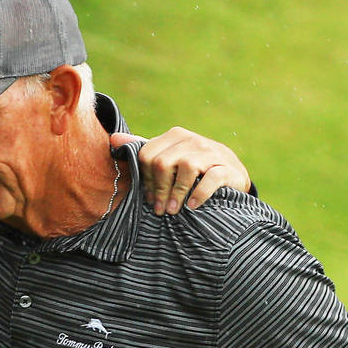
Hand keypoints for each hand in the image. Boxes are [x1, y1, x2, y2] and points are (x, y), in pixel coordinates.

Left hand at [112, 127, 250, 215]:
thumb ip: (144, 150)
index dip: (144, 180)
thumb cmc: (194, 169)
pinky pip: (210, 179)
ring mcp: (211, 152)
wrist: (233, 175)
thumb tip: (113, 139)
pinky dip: (199, 194)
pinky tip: (192, 206)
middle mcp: (192, 140)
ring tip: (173, 211)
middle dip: (158, 189)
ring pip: (186, 168)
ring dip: (176, 194)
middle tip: (159, 209)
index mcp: (175, 136)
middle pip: (163, 163)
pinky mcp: (227, 168)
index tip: (147, 198)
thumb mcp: (169, 157)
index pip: (147, 155)